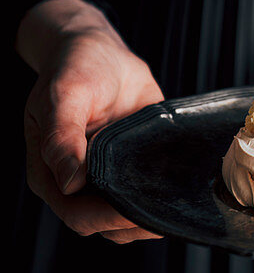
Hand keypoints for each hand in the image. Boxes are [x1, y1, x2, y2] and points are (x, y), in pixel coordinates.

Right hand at [18, 0, 165, 241]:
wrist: (98, 49)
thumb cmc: (74, 68)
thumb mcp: (63, 96)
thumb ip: (62, 138)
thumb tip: (69, 183)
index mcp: (51, 173)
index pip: (78, 215)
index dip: (106, 218)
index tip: (135, 211)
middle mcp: (78, 181)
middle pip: (106, 223)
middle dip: (135, 223)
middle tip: (168, 211)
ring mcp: (107, 174)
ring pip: (128, 215)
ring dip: (152, 214)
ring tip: (179, 202)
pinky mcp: (131, 163)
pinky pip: (147, 190)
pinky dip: (164, 194)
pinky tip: (183, 188)